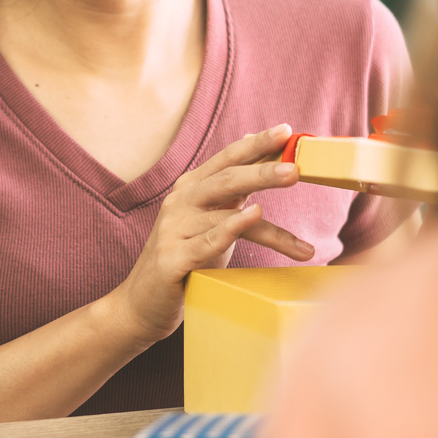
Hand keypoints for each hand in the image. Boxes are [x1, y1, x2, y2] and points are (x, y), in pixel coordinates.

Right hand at [110, 123, 314, 343]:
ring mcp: (173, 230)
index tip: (286, 132)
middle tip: (297, 168)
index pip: (226, 160)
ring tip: (292, 188)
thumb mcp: (208, 219)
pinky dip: (233, 227)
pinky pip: (208, 241)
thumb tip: (251, 147)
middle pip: (225, 179)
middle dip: (262, 170)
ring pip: (224, 212)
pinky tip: (255, 216)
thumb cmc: (185, 259)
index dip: (255, 144)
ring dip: (263, 202)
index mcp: (190, 189)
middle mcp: (179, 203)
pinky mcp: (173, 259)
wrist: (141, 304)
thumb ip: (229, 191)